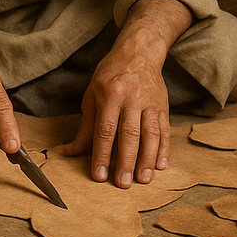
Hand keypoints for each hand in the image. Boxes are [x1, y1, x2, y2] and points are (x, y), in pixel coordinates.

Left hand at [62, 0, 188, 186]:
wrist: (139, 52)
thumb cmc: (111, 75)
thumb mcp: (92, 95)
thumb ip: (85, 126)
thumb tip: (71, 151)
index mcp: (110, 95)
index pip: (105, 130)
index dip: (101, 155)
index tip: (99, 176)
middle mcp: (132, 99)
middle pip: (129, 135)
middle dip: (126, 161)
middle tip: (123, 183)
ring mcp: (150, 102)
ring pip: (150, 134)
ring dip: (148, 159)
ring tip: (144, 179)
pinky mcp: (163, 105)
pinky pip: (165, 130)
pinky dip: (164, 148)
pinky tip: (161, 165)